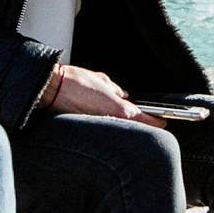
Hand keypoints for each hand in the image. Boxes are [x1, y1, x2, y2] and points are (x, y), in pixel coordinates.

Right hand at [48, 65, 164, 128]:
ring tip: (117, 118)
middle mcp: (111, 122)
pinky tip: (103, 120)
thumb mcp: (102, 80)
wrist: (51, 89)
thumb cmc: (75, 82)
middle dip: (138, 125)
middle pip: (131, 128)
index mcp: (119, 109)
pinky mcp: (87, 132)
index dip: (156, 122)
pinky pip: (103, 131)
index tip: (163, 122)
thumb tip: (121, 93)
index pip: (144, 119)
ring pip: (117, 130)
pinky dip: (107, 127)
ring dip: (121, 126)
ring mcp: (100, 128)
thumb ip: (115, 89)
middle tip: (143, 121)